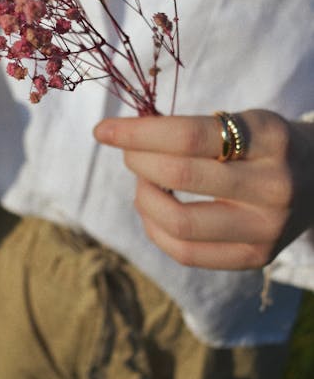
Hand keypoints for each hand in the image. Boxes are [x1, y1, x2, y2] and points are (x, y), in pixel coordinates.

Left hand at [94, 110, 313, 269]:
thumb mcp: (244, 120)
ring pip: (179, 222)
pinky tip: (151, 209)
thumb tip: (126, 135)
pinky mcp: (257, 257)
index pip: (189, 136)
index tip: (104, 130)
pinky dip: (155, 230)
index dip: (137, 133)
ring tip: (143, 181)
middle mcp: (274, 186)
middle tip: (127, 152)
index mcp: (268, 139)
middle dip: (137, 161)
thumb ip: (195, 130)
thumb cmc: (265, 144)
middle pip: (180, 176)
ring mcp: (267, 228)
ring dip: (143, 197)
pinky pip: (188, 254)